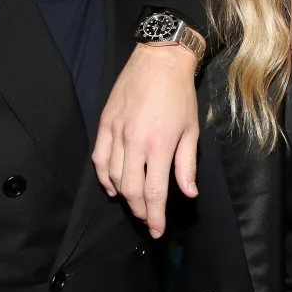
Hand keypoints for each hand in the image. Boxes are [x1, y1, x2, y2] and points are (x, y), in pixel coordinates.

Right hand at [92, 43, 199, 236]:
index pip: (154, 192)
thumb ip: (187, 165)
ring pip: (114, 177)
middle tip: (148, 218)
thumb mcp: (191, 130)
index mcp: (160, 145)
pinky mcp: (105, 124)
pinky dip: (104, 177)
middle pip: (132, 190)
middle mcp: (135, 142)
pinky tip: (113, 186)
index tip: (157, 230)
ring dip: (124, 196)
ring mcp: (116, 133)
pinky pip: (100, 159)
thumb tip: (188, 193)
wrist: (160, 60)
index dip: (154, 216)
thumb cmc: (180, 95)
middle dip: (140, 210)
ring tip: (134, 203)